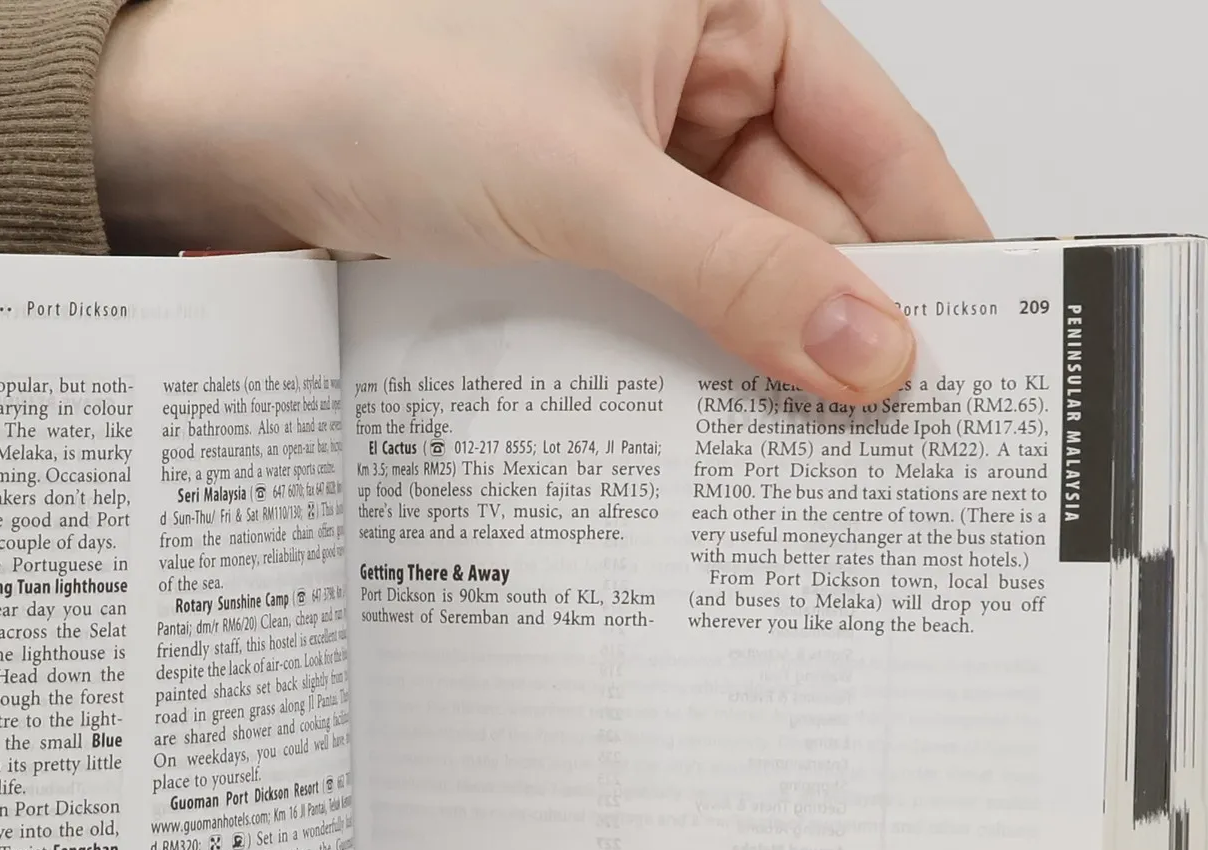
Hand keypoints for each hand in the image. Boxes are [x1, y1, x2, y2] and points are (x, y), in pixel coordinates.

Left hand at [96, 0, 986, 403]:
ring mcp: (628, 151)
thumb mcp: (589, 183)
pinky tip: (710, 419)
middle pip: (809, 210)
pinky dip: (686, 353)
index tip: (975, 344)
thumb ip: (733, 272)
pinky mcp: (571, 220)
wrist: (231, 132)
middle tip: (891, 432)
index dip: (928, 241)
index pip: (874, 130)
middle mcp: (685, 68)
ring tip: (806, 447)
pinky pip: (662, 293)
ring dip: (758, 348)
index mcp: (722, 2)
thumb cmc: (381, 81)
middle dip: (840, 317)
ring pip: (734, 263)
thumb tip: (864, 348)